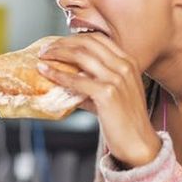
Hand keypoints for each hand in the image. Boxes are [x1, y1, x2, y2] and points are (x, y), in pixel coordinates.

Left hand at [37, 33, 160, 167]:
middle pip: (87, 43)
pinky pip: (76, 79)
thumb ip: (93, 82)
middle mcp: (124, 66)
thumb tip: (66, 76)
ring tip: (43, 56)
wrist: (138, 143)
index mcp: (128, 62)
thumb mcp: (113, 93)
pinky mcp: (107, 93)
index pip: (98, 39)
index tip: (59, 43)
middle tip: (46, 49)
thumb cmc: (124, 121)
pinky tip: (46, 72)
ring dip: (57, 53)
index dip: (75, 38)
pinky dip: (58, 74)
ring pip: (81, 55)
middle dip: (63, 43)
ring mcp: (117, 78)